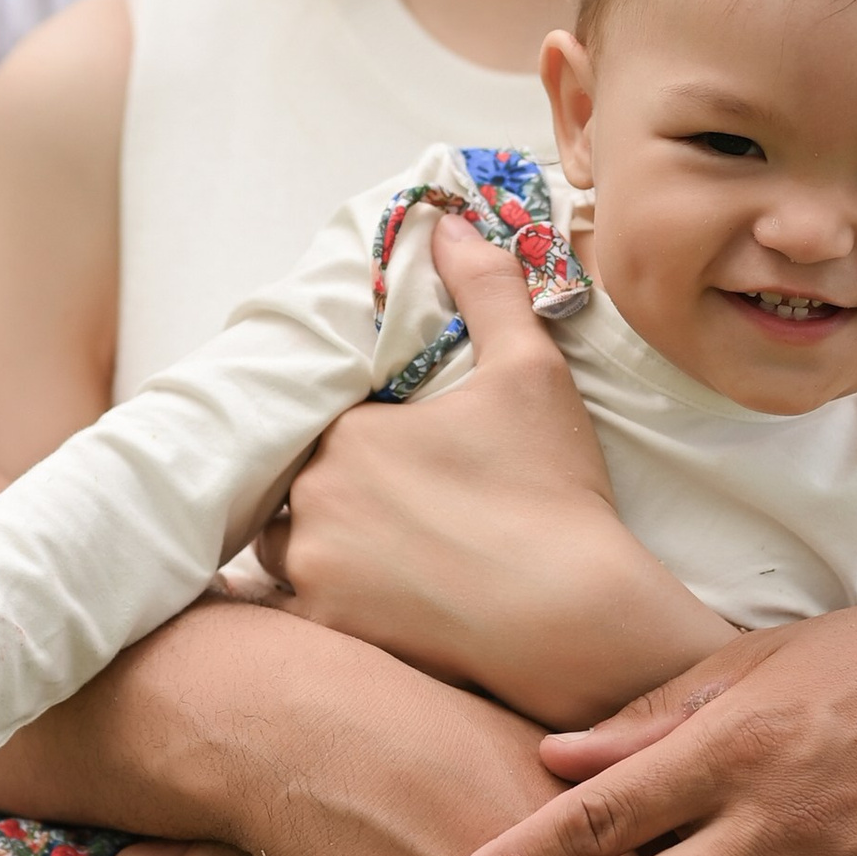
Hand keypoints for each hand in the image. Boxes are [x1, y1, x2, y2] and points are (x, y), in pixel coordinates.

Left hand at [255, 220, 721, 725]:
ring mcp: (312, 572)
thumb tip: (448, 223)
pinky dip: (318, 598)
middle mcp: (311, 501)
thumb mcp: (530, 372)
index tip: (399, 446)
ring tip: (372, 546)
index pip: (321, 420)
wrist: (573, 618)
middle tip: (390, 500)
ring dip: (314, 539)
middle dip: (329, 484)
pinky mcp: (328, 632)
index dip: (356, 430)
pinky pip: (292, 608)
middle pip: (294, 481)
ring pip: (283, 544)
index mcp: (347, 434)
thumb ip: (486, 291)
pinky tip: (363, 595)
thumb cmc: (552, 493)